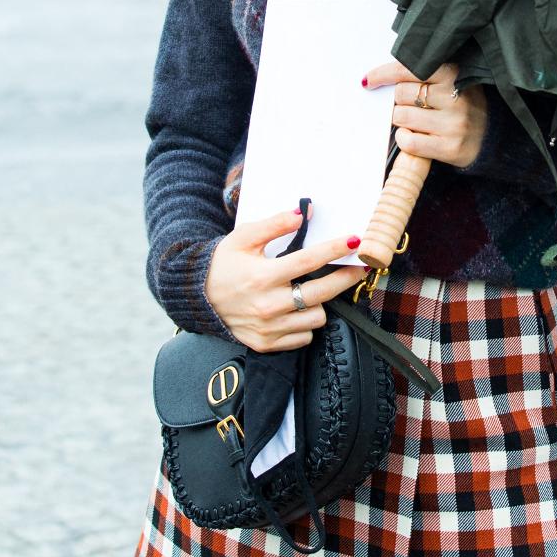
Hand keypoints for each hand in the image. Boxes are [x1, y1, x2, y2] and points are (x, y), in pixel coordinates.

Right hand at [205, 202, 367, 351]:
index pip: (309, 261)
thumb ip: (275, 224)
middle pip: (322, 293)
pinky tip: (297, 310)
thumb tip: (304, 213)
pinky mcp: (266, 344)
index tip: (355, 241)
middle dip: (345, 278)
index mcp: (263, 276)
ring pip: (317, 318)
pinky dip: (305, 324)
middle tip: (358, 268)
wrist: (198, 298)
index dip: (335, 249)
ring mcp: (268, 328)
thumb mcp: (243, 237)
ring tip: (311, 290)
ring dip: (319, 303)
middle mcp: (268, 305)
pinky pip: (304, 337)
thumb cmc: (224, 263)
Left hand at [363, 60, 487, 169]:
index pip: (409, 69)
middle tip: (412, 106)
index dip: (384, 74)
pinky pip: (408, 141)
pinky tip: (413, 136)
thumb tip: (382, 77)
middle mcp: (455, 97)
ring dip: (401, 120)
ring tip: (417, 122)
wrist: (492, 138)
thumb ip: (425, 75)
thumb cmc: (464, 106)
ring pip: (401, 117)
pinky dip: (403, 139)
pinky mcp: (449, 147)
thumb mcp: (452, 81)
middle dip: (399, 101)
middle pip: (401, 94)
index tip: (369, 80)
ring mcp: (453, 123)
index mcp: (454, 74)